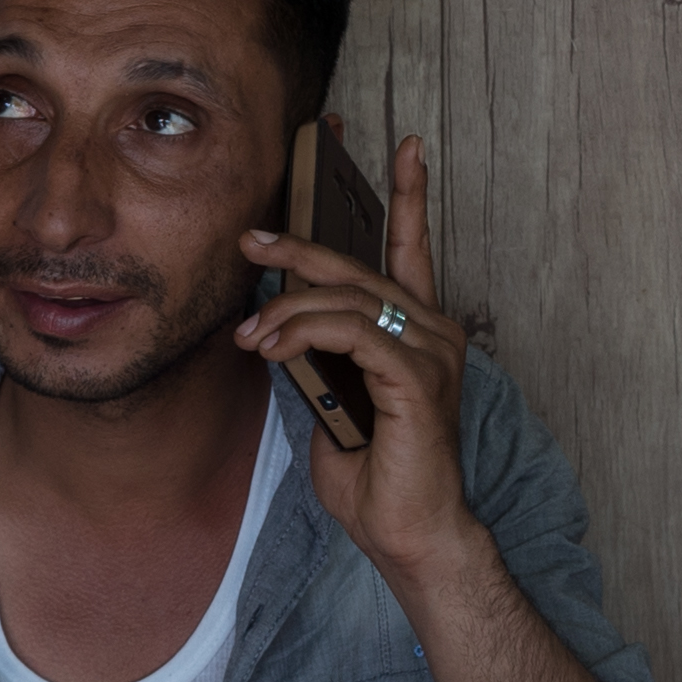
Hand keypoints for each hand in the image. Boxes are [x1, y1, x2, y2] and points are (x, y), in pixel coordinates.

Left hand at [236, 129, 478, 584]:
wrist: (409, 536)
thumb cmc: (376, 479)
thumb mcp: (335, 404)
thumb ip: (320, 361)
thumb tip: (279, 330)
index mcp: (419, 334)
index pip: (414, 250)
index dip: (409, 195)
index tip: (406, 145)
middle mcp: (434, 333)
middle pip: (359, 269)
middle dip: (300, 247)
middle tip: (251, 239)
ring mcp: (430, 353)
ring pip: (348, 300)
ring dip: (285, 311)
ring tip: (247, 335)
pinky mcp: (416, 378)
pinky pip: (353, 334)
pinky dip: (304, 334)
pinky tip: (272, 349)